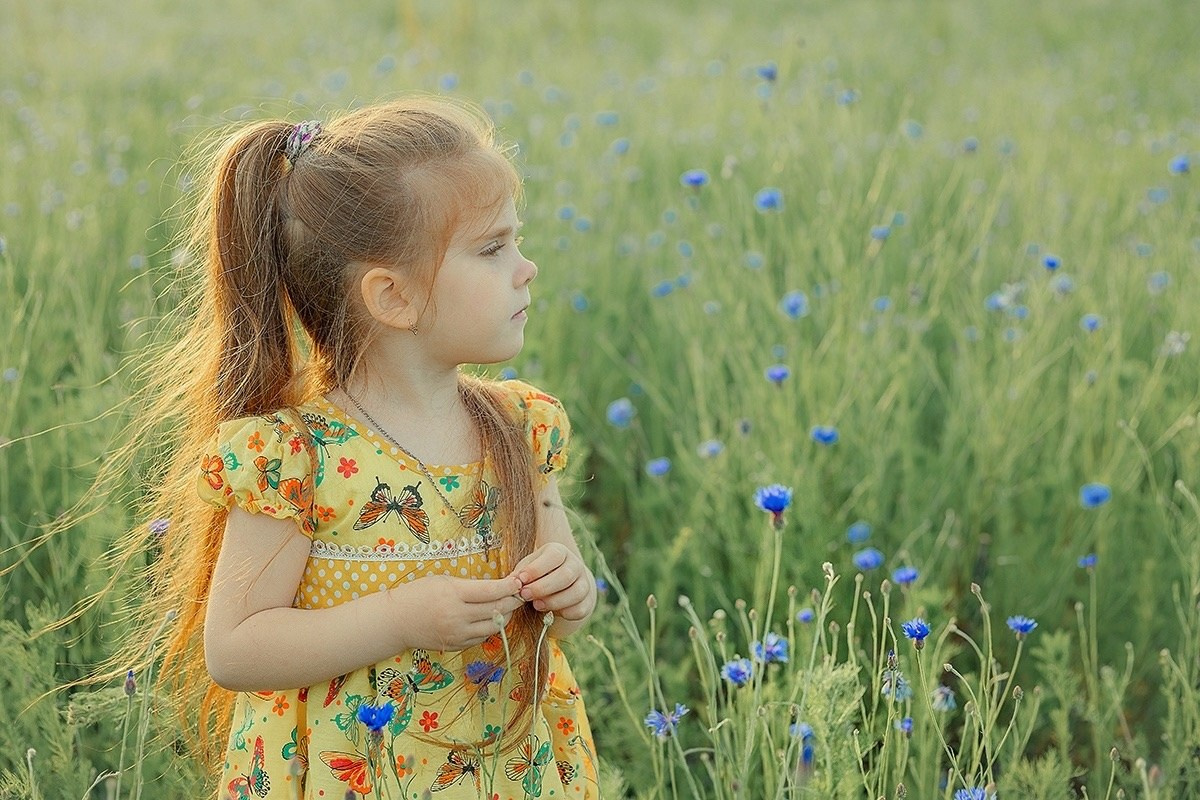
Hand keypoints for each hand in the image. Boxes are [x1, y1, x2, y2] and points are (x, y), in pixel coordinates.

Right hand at [389, 574, 523, 651]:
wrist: (395, 621)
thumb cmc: (418, 594)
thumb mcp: (443, 581)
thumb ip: (469, 586)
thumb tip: (497, 588)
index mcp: (453, 595)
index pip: (491, 592)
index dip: (509, 586)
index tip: (519, 581)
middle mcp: (457, 616)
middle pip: (497, 610)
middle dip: (513, 600)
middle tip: (520, 593)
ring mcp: (457, 634)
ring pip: (494, 627)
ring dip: (506, 616)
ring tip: (508, 606)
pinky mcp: (456, 645)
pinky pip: (482, 638)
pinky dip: (491, 627)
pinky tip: (491, 618)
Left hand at [509, 543, 595, 620]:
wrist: (561, 586)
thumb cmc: (539, 575)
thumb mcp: (528, 569)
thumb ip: (520, 574)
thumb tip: (512, 582)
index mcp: (559, 552)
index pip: (554, 556)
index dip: (537, 568)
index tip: (521, 580)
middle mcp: (575, 565)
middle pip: (565, 575)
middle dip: (543, 588)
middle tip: (525, 595)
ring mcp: (584, 583)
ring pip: (576, 593)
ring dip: (554, 601)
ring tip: (536, 605)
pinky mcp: (587, 601)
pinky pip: (580, 609)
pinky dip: (566, 613)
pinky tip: (551, 613)